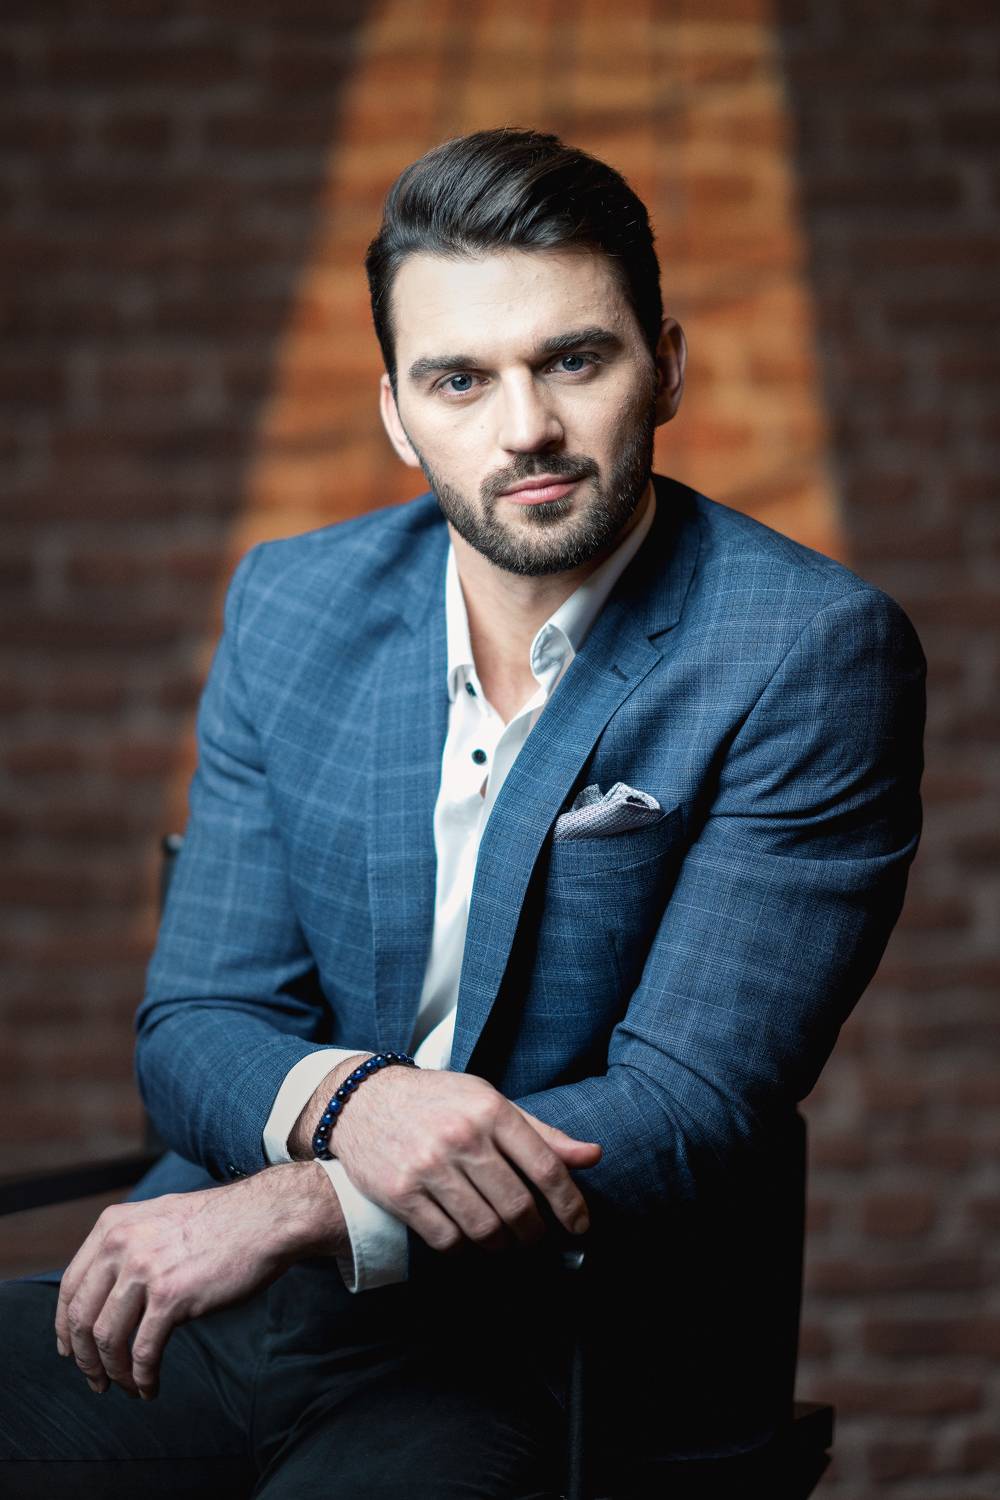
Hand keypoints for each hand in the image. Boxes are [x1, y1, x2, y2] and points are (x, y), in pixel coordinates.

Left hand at [54, 1160, 343, 1400]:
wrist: (266, 1218)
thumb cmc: (221, 1223)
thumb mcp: (159, 1219)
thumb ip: (130, 1245)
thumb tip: (107, 1292)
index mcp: (114, 1226)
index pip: (70, 1286)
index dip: (65, 1328)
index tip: (72, 1351)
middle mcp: (121, 1245)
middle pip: (82, 1318)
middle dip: (85, 1359)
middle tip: (97, 1379)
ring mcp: (144, 1270)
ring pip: (108, 1340)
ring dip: (113, 1372)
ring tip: (127, 1386)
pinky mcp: (171, 1297)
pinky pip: (143, 1352)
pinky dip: (142, 1376)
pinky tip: (150, 1385)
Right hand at [325, 1063, 601, 1255]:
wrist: (362, 1099)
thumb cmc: (436, 1101)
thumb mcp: (489, 1101)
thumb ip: (540, 1132)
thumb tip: (593, 1155)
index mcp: (491, 1110)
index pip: (546, 1167)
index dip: (570, 1205)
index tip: (580, 1227)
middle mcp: (462, 1137)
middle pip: (518, 1207)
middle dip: (535, 1233)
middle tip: (537, 1239)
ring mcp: (429, 1166)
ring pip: (485, 1229)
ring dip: (503, 1246)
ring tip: (506, 1243)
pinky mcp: (400, 1193)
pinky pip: (446, 1240)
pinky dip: (465, 1250)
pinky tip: (470, 1242)